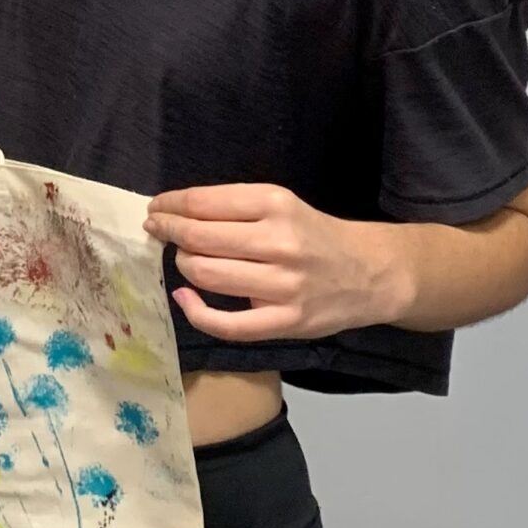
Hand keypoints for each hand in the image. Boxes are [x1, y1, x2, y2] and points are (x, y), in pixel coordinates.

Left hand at [145, 184, 403, 339]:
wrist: (372, 272)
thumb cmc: (315, 235)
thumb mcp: (282, 205)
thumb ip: (235, 208)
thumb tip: (175, 213)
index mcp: (276, 204)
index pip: (204, 202)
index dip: (170, 206)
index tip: (155, 208)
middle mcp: (279, 241)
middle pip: (199, 238)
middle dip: (169, 233)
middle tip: (157, 232)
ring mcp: (284, 285)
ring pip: (208, 275)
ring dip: (183, 266)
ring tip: (184, 260)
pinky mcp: (287, 321)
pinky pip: (227, 324)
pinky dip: (195, 311)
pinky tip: (185, 297)